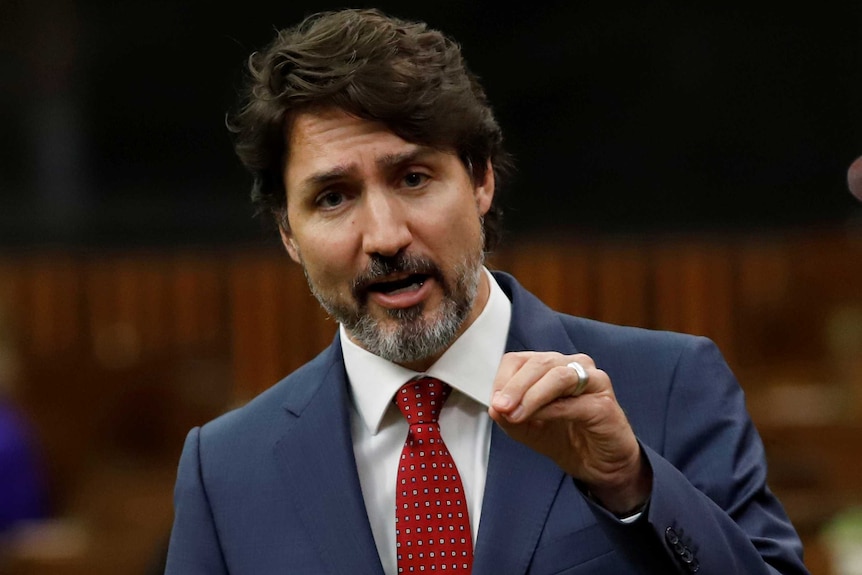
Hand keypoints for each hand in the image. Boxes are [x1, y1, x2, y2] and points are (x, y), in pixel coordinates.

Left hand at [488, 351, 650, 514]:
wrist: (598, 466)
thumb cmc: (566, 439)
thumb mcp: (528, 429)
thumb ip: (509, 417)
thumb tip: (494, 407)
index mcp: (552, 366)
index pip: (520, 360)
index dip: (503, 380)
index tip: (495, 403)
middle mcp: (574, 366)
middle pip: (538, 364)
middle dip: (515, 387)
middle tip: (501, 408)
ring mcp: (593, 382)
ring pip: (558, 376)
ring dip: (532, 396)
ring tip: (516, 415)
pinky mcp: (604, 404)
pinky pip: (575, 402)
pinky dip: (553, 410)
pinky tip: (540, 420)